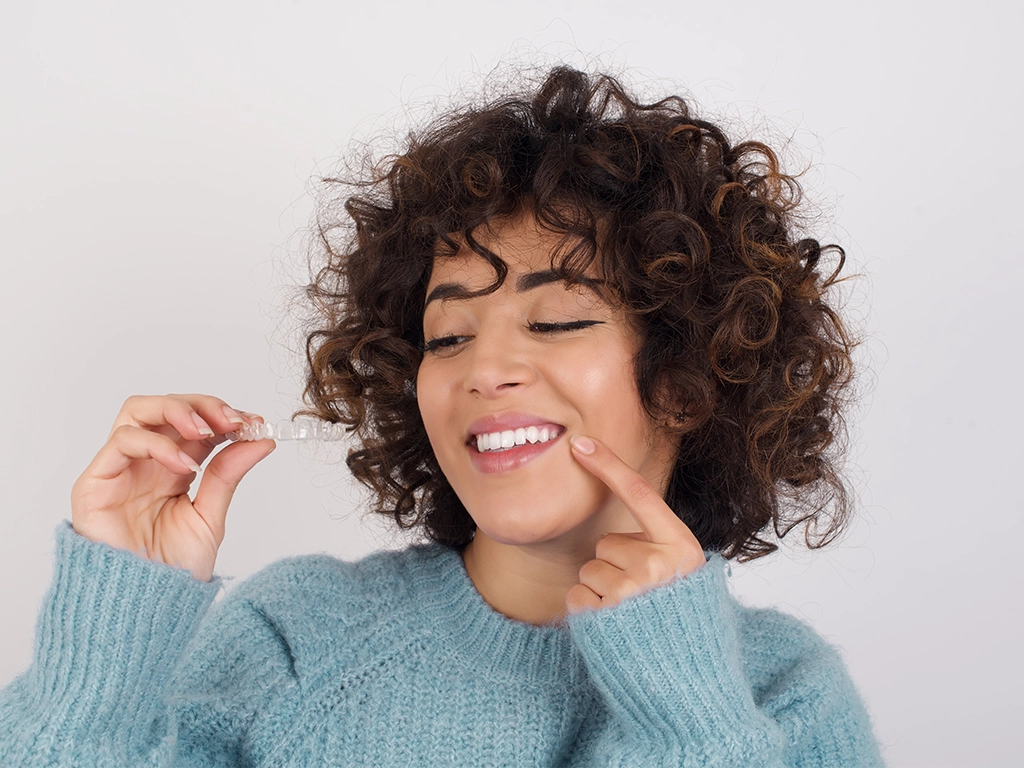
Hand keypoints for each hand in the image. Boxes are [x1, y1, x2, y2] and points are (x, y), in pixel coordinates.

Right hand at [71, 394, 275, 581]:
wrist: (146, 610)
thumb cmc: (173, 570)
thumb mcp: (210, 515)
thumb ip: (229, 474)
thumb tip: (261, 440)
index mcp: (173, 468)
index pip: (195, 423)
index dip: (223, 415)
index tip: (254, 422)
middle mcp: (145, 463)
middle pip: (165, 407)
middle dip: (202, 405)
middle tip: (233, 420)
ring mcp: (119, 470)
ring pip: (138, 411)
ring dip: (177, 410)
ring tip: (209, 431)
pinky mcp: (95, 482)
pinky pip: (122, 442)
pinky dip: (157, 444)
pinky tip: (185, 464)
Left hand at [564, 435, 704, 614]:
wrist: (684, 678)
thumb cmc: (679, 619)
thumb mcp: (683, 574)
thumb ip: (658, 544)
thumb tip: (620, 523)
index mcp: (682, 547)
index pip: (639, 494)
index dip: (608, 466)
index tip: (580, 444)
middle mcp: (659, 565)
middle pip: (607, 542)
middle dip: (615, 565)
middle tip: (640, 594)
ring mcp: (632, 592)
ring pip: (590, 569)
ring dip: (602, 589)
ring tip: (629, 613)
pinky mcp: (606, 617)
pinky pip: (577, 595)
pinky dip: (588, 610)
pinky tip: (612, 626)